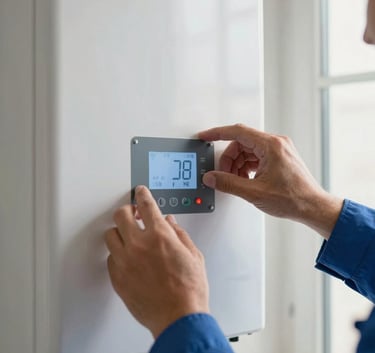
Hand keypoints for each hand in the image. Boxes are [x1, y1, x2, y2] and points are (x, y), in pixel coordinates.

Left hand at [105, 186, 208, 337]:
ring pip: (110, 235)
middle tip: (132, 213)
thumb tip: (170, 223)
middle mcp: (139, 245)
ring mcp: (126, 261)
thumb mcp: (193, 255)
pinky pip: (110, 258)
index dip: (142, 194)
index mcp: (160, 235)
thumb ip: (179, 234)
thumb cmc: (189, 290)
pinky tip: (126, 257)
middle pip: (121, 215)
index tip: (140, 192)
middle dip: (127, 210)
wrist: (179, 317)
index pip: (146, 204)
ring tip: (127, 235)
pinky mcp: (118, 278)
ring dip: (119, 232)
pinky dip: (117, 254)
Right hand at [198, 124, 342, 238]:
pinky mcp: (279, 158)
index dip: (217, 133)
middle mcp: (276, 144)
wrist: (312, 207)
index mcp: (271, 145)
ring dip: (237, 165)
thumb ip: (228, 183)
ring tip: (235, 180)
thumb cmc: (294, 198)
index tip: (205, 136)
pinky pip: (256, 157)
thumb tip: (212, 178)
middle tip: (222, 174)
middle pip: (241, 143)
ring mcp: (278, 150)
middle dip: (229, 159)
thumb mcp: (254, 192)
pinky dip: (246, 167)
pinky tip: (245, 180)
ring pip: (247, 151)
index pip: (237, 132)